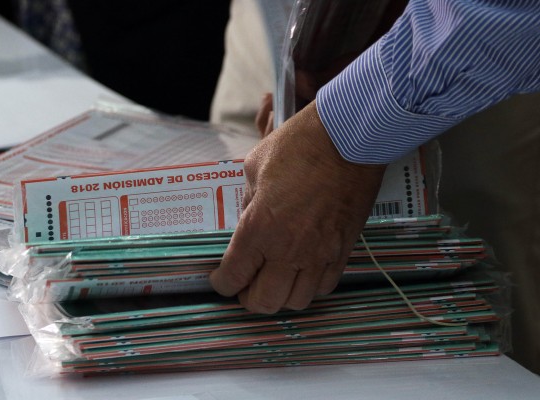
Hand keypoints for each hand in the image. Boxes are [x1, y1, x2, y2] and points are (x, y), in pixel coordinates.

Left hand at [209, 100, 385, 312]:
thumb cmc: (300, 145)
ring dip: (280, 296)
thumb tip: (248, 217)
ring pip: (296, 302)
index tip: (220, 278)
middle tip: (244, 286)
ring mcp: (319, 254)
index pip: (233, 277)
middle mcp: (288, 249)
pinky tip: (302, 271)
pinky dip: (309, 287)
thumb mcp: (254, 167)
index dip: (222, 283)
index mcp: (259, 228)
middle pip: (264, 302)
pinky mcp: (343, 251)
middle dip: (248, 299)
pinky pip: (325, 287)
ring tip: (273, 281)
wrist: (350, 139)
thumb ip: (247, 200)